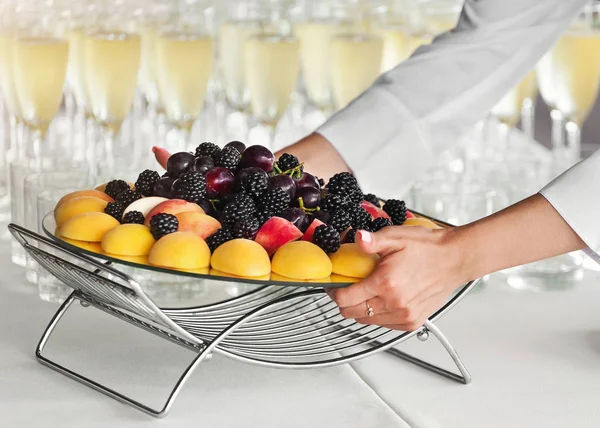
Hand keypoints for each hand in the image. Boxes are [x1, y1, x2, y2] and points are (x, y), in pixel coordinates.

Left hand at [327, 226, 467, 330]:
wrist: (454, 259)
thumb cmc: (428, 248)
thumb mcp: (396, 237)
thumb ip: (372, 240)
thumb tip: (358, 239)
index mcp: (385, 283)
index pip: (345, 299)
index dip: (334, 293)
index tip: (334, 286)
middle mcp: (394, 303)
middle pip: (352, 313)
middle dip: (344, 302)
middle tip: (347, 288)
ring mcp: (404, 315)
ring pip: (367, 321)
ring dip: (361, 309)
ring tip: (366, 292)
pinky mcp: (412, 321)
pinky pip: (384, 325)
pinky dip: (378, 316)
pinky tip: (382, 300)